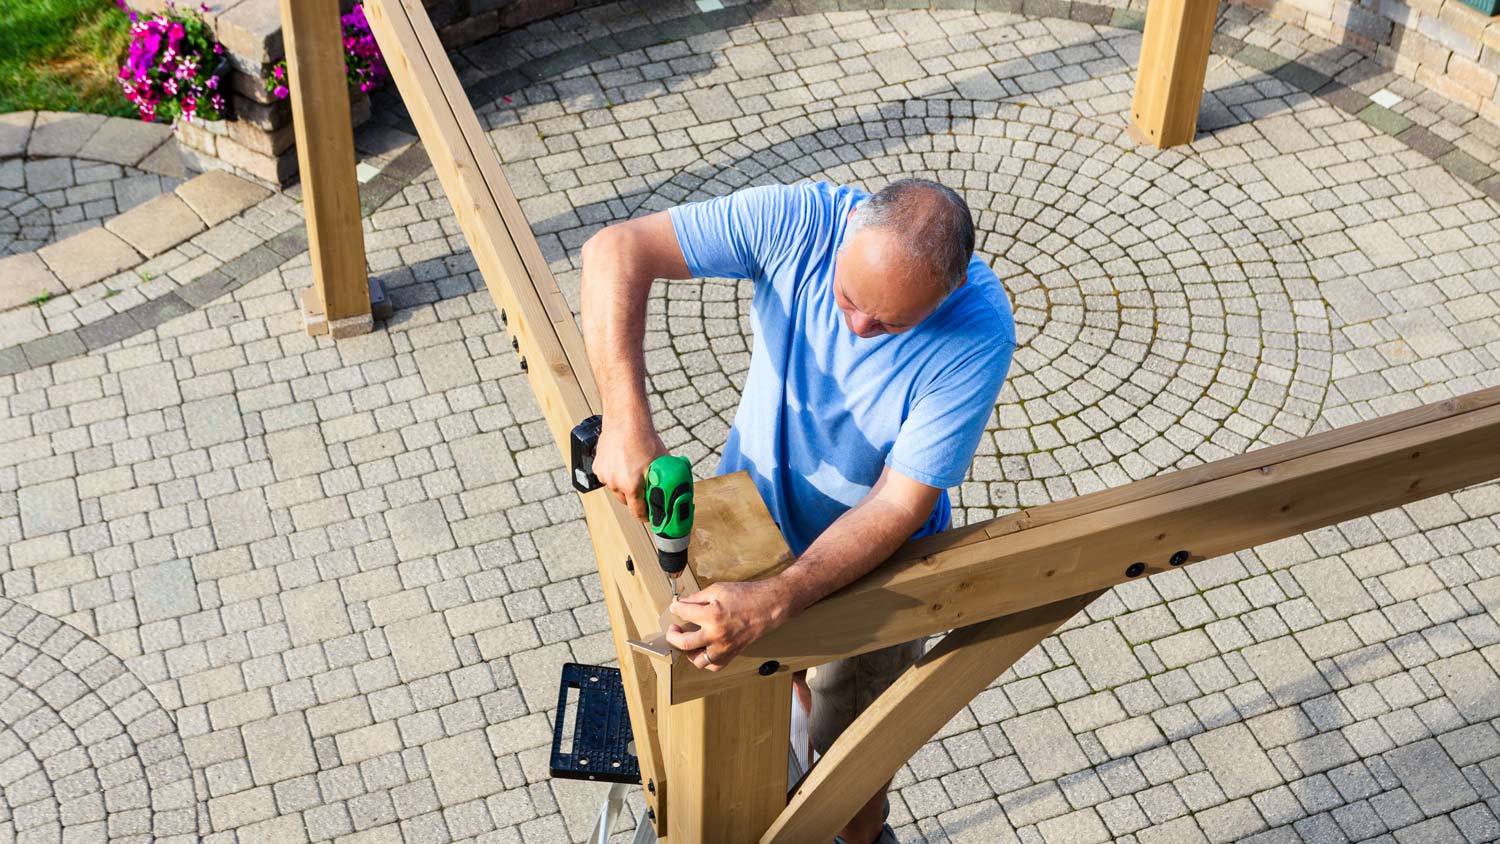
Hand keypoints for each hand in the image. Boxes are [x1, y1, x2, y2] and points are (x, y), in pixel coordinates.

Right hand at [593, 416, 663, 520]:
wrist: (626, 419)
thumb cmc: (645, 439)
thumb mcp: (662, 463)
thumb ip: (664, 483)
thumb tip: (672, 495)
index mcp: (631, 486)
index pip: (637, 512)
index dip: (646, 515)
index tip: (651, 514)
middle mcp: (615, 483)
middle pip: (626, 501)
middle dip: (636, 498)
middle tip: (646, 488)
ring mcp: (604, 475)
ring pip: (617, 488)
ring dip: (625, 485)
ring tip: (635, 470)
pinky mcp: (597, 467)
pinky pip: (608, 477)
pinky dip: (616, 474)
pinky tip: (624, 462)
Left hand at [664, 580, 791, 670]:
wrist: (770, 605)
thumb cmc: (747, 595)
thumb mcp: (718, 589)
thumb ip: (697, 598)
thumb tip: (682, 603)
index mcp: (712, 616)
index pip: (683, 613)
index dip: (675, 608)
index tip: (675, 607)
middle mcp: (717, 635)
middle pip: (684, 643)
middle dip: (673, 636)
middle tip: (674, 629)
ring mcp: (725, 647)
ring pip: (698, 661)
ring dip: (689, 652)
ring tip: (688, 641)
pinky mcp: (733, 653)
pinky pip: (714, 666)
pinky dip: (706, 660)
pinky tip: (704, 649)